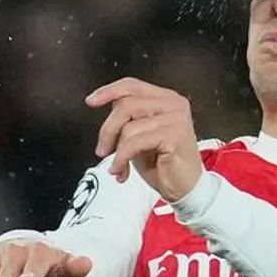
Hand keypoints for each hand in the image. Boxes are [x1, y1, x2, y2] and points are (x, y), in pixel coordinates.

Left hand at [88, 80, 203, 201]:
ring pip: (129, 126)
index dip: (109, 91)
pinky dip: (122, 158)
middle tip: (102, 150)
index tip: (91, 101)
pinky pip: (135, 143)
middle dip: (108, 130)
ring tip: (118, 167)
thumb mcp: (140, 137)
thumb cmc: (164, 166)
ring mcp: (176, 118)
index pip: (132, 86)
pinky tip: (121, 171)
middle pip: (126, 105)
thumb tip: (107, 117)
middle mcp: (173, 104)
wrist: (185, 190)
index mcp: (165, 99)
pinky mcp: (174, 135)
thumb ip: (127, 121)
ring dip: (116, 151)